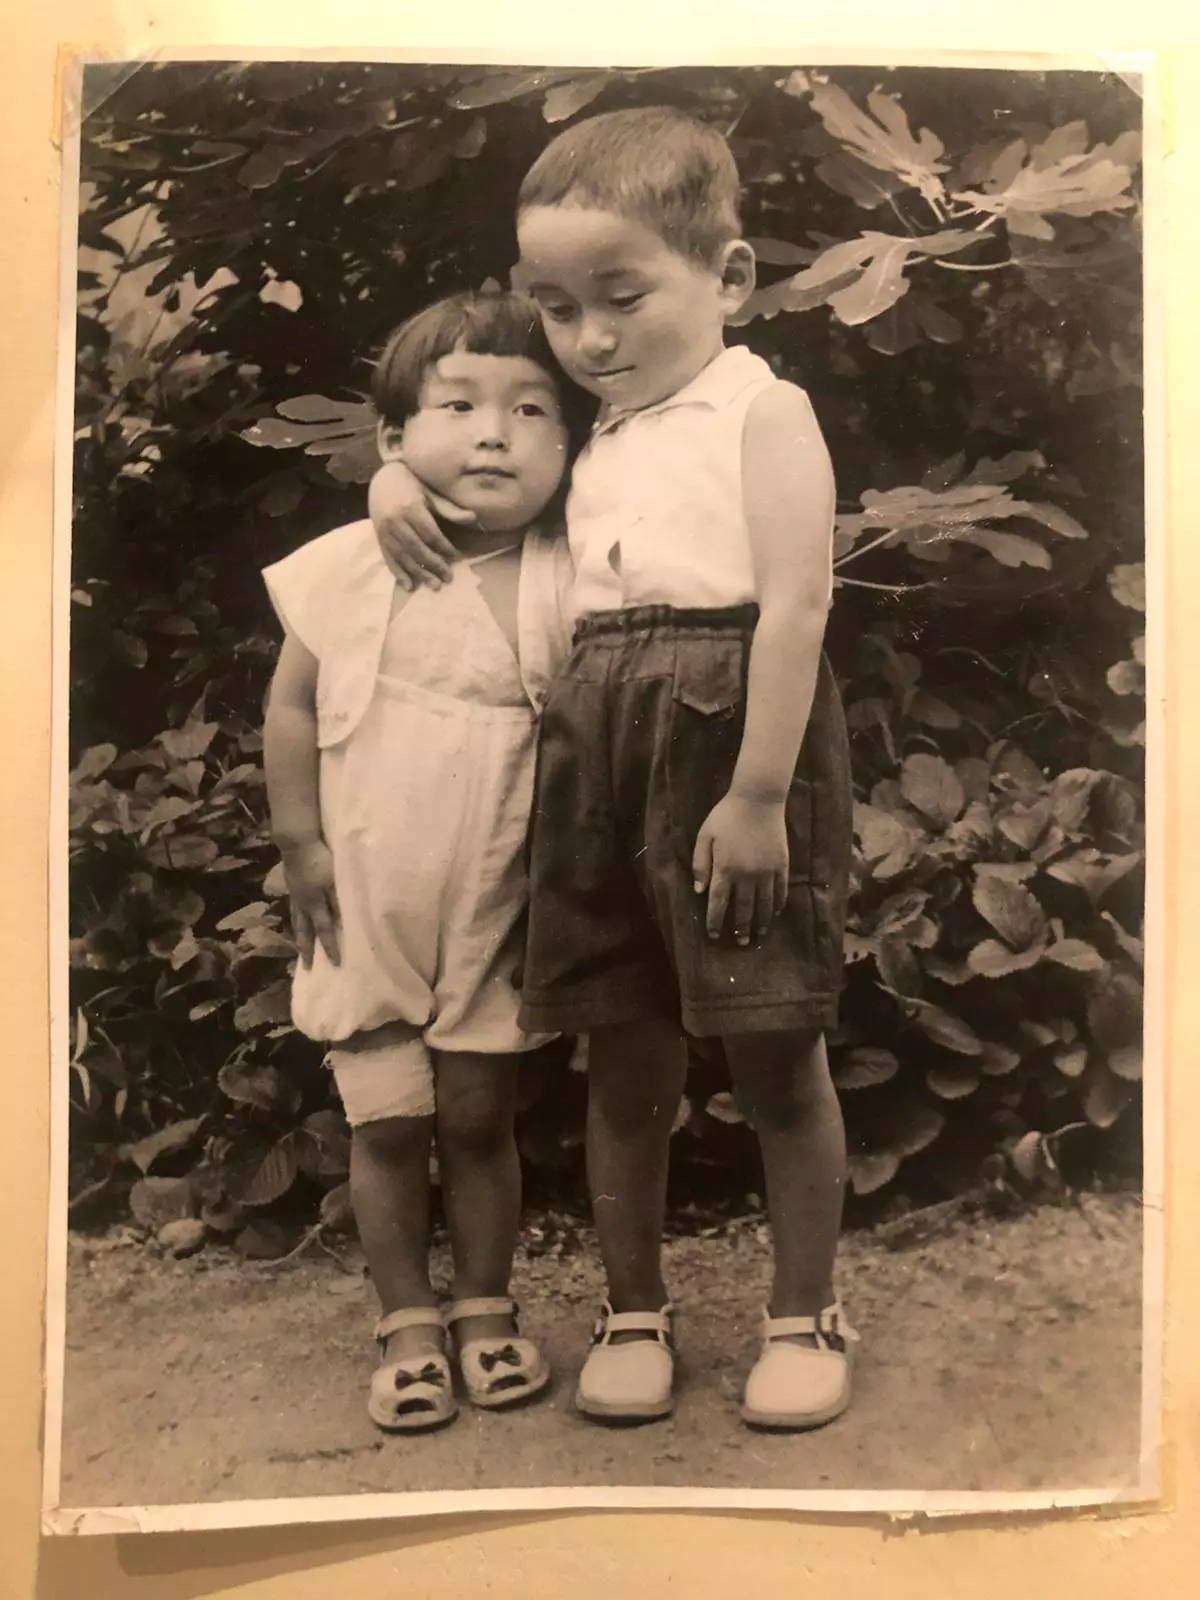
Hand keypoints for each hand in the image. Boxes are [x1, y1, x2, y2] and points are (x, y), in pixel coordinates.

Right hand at [281, 840, 341, 966]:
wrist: (297, 843)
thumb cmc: (319, 860)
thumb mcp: (333, 881)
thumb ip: (337, 901)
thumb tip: (343, 922)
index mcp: (314, 904)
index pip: (324, 930)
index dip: (330, 947)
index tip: (334, 964)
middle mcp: (302, 903)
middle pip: (304, 931)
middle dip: (305, 949)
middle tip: (306, 966)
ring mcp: (295, 895)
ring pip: (296, 921)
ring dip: (298, 935)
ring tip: (299, 947)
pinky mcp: (291, 885)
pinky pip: (293, 908)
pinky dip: (296, 918)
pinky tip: (298, 917)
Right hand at [368, 460, 474, 590]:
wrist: (382, 478)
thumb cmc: (412, 484)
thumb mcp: (430, 493)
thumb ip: (449, 509)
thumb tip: (473, 518)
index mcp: (410, 508)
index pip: (430, 533)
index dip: (444, 547)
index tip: (457, 558)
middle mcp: (395, 521)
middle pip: (417, 548)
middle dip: (434, 565)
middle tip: (448, 578)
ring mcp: (385, 531)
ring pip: (403, 556)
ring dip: (419, 573)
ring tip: (434, 586)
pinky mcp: (378, 538)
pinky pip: (388, 558)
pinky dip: (398, 573)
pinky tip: (409, 586)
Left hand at [691, 792, 788, 944]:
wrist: (758, 799)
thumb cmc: (726, 815)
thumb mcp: (705, 836)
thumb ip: (700, 864)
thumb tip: (699, 891)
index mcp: (725, 869)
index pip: (719, 902)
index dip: (716, 920)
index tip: (715, 934)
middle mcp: (746, 875)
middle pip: (743, 908)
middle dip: (740, 927)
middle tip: (740, 942)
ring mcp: (767, 871)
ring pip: (764, 903)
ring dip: (760, 921)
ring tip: (758, 934)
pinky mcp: (782, 865)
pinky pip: (781, 890)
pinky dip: (778, 904)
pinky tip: (775, 913)